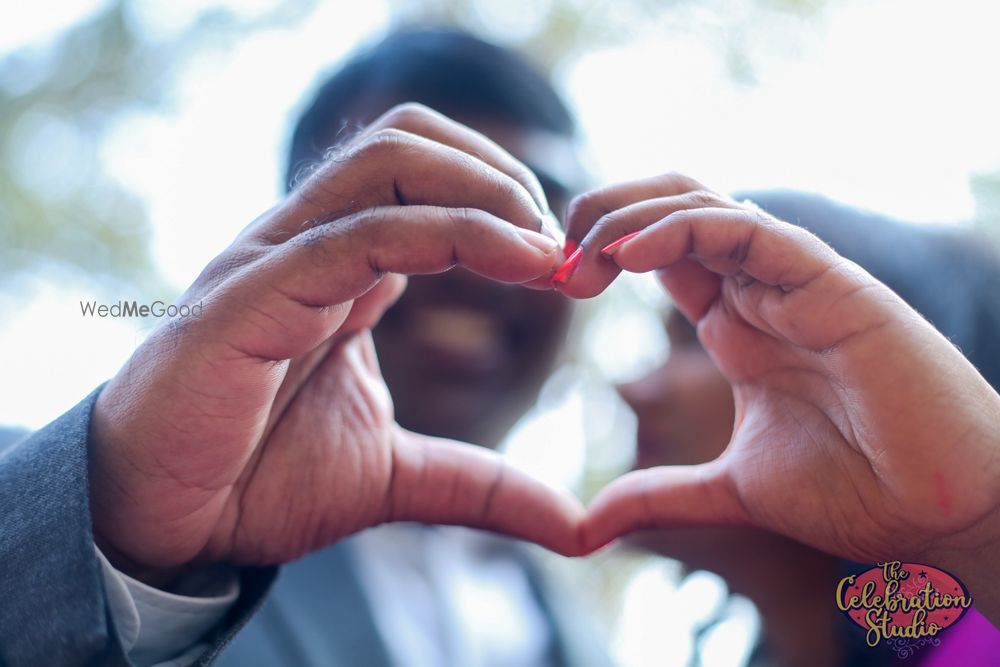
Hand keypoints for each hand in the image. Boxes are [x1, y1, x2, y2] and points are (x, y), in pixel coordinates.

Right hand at [89, 104, 581, 584]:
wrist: (162, 523)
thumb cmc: (259, 483)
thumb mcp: (398, 478)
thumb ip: (483, 485)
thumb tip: (576, 525)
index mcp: (340, 269)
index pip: (427, 179)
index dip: (508, 206)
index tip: (568, 270)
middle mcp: (310, 245)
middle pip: (412, 141)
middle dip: (504, 177)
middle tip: (558, 251)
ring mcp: (279, 258)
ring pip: (390, 160)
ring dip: (488, 189)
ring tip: (544, 253)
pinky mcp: (254, 293)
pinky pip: (364, 233)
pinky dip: (456, 234)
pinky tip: (519, 263)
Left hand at [557, 173, 999, 621]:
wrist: (942, 517)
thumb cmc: (859, 494)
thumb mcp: (731, 491)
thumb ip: (661, 495)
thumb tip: (589, 526)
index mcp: (738, 325)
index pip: (661, 252)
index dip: (602, 252)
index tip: (556, 282)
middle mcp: (762, 291)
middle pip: (672, 210)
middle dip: (606, 214)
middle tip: (556, 254)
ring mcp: (795, 281)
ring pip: (703, 202)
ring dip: (632, 214)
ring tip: (584, 250)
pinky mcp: (830, 282)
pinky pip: (747, 227)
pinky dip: (685, 227)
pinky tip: (633, 256)